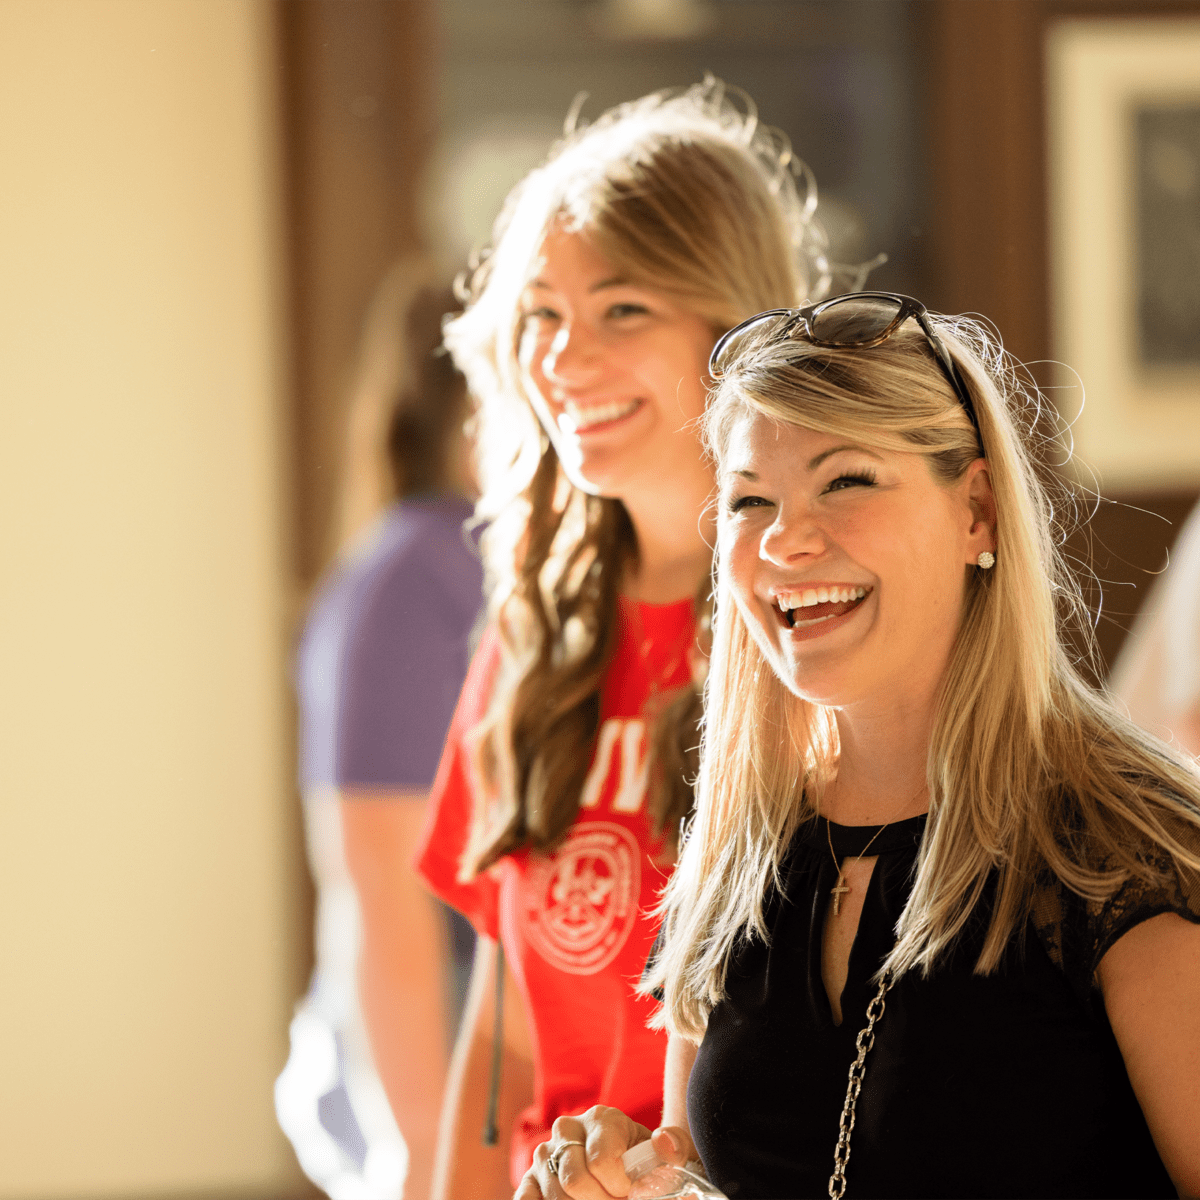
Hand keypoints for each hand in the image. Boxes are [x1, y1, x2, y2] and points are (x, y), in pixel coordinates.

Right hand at [515, 1107, 696, 1198]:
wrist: (627, 1162)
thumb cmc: (646, 1160)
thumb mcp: (667, 1152)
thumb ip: (674, 1145)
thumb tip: (662, 1141)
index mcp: (602, 1119)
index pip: (601, 1161)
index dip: (618, 1188)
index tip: (629, 1191)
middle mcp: (568, 1129)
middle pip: (574, 1180)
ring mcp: (545, 1153)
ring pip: (554, 1193)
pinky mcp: (530, 1177)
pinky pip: (525, 1198)